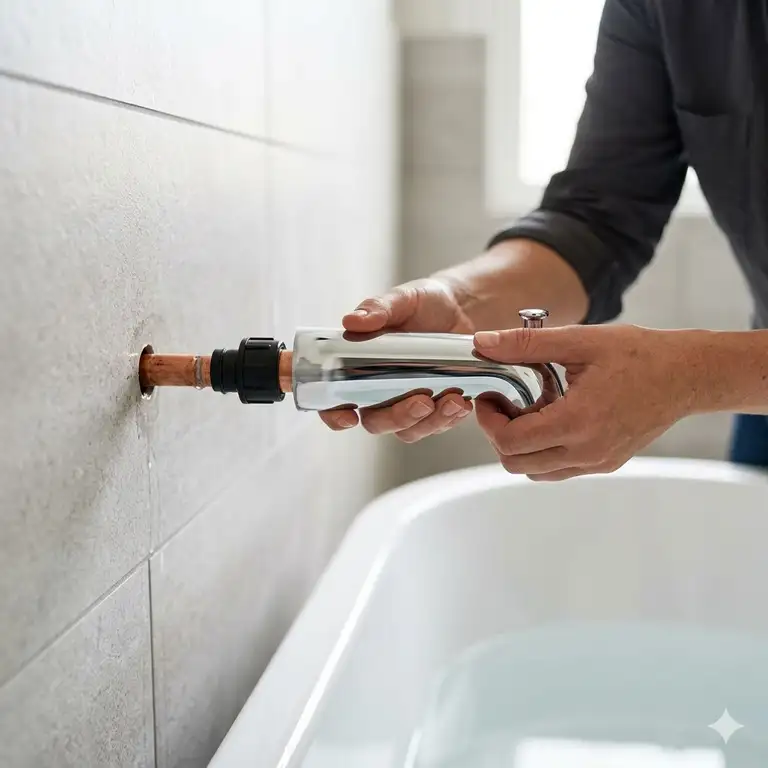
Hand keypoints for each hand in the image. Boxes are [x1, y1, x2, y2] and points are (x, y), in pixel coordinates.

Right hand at [320, 278, 474, 440]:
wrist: (461, 307)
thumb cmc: (423, 303)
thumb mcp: (401, 299)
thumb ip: (377, 308)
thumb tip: (352, 321)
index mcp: (359, 367)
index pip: (335, 400)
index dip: (334, 414)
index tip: (347, 417)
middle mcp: (379, 390)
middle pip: (376, 422)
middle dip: (398, 418)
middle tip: (421, 401)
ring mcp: (407, 401)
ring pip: (409, 429)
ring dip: (429, 422)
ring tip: (452, 400)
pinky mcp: (435, 406)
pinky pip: (438, 424)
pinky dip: (450, 417)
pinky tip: (463, 401)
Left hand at [472, 324, 697, 480]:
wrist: (686, 375)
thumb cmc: (639, 355)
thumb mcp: (579, 341)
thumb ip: (525, 344)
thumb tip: (483, 342)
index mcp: (577, 422)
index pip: (510, 441)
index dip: (488, 420)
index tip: (489, 396)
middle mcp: (586, 451)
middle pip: (516, 463)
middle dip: (498, 434)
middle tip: (501, 403)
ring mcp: (597, 461)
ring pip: (535, 471)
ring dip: (520, 445)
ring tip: (526, 409)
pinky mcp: (605, 462)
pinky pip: (558, 469)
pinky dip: (542, 450)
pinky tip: (550, 417)